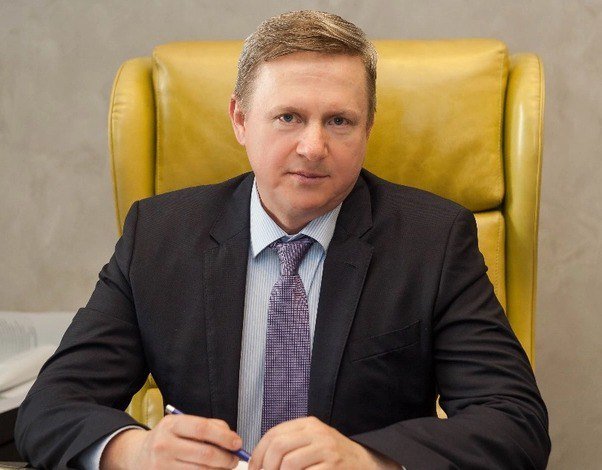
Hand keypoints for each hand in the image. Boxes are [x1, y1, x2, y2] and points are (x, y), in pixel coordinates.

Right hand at [100, 414, 242, 468]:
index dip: (224, 437)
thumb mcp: (183, 424)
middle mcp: (164, 445)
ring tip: (225, 466)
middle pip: (204, 454)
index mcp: (171, 425)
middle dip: (225, 458)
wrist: (138, 455)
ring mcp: (162, 465)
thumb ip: (209, 426)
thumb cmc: (169, 438)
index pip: (202, 429)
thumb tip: (232, 439)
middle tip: (234, 459)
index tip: (237, 443)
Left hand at [249, 416, 399, 469]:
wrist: (363, 462)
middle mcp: (317, 433)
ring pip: (289, 463)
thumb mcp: (311, 441)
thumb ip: (289, 445)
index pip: (273, 434)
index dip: (259, 454)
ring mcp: (326, 450)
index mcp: (308, 424)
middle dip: (266, 466)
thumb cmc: (332, 455)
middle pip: (278, 447)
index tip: (254, 469)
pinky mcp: (332, 467)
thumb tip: (260, 460)